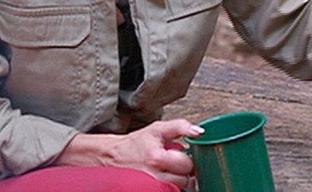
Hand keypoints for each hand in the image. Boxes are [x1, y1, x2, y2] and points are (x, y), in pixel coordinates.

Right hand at [57, 119, 202, 188]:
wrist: (111, 157)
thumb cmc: (135, 143)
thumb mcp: (156, 129)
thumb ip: (180, 126)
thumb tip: (200, 131)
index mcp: (158, 157)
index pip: (187, 164)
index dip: (186, 159)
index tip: (179, 156)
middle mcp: (154, 175)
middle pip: (185, 179)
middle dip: (182, 171)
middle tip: (172, 164)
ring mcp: (151, 187)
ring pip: (177, 189)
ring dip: (175, 181)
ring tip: (166, 171)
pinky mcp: (148, 191)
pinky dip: (167, 187)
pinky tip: (162, 179)